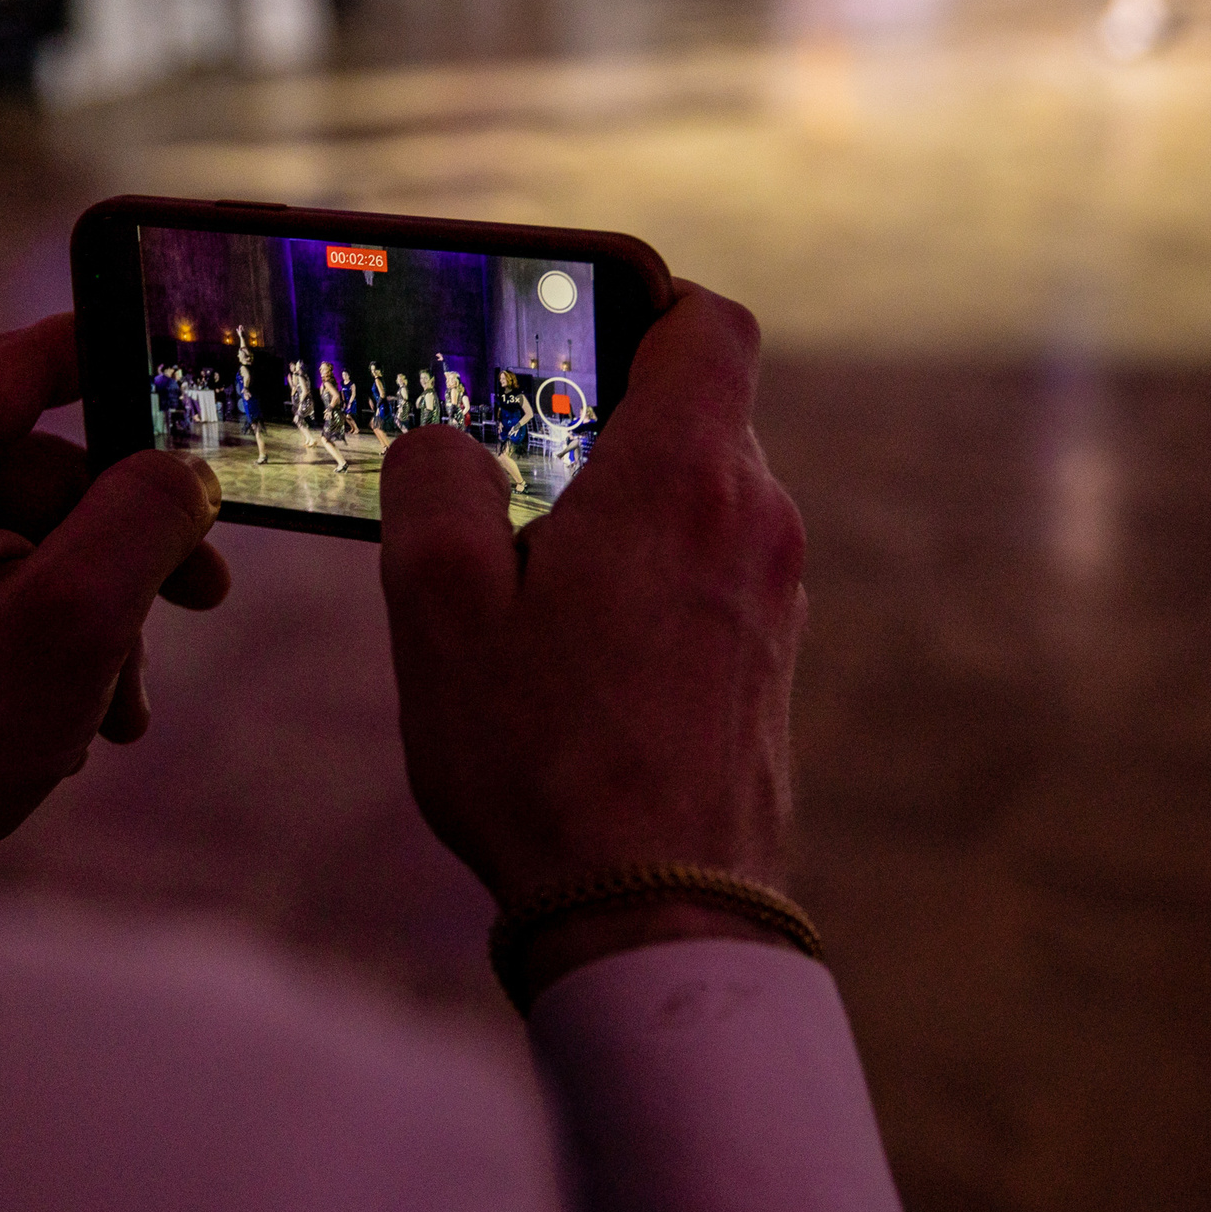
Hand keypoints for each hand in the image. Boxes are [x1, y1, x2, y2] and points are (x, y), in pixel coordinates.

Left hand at [0, 314, 230, 870]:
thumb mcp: (72, 621)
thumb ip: (142, 518)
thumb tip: (187, 469)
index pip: (29, 359)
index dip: (122, 363)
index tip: (198, 386)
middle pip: (45, 469)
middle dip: (125, 548)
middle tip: (199, 600)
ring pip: (26, 541)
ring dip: (94, 613)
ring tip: (118, 704)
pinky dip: (41, 640)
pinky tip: (73, 718)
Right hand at [380, 285, 807, 993]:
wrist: (653, 912)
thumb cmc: (541, 754)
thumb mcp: (437, 604)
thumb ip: (434, 483)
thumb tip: (449, 446)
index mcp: (679, 474)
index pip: (706, 321)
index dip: (641, 299)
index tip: (570, 328)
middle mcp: (751, 517)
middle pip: (695, 410)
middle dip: (603, 420)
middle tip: (511, 465)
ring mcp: (776, 592)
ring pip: (699, 495)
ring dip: (622, 506)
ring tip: (532, 574)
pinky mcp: (772, 658)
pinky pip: (712, 569)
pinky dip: (651, 572)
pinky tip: (578, 644)